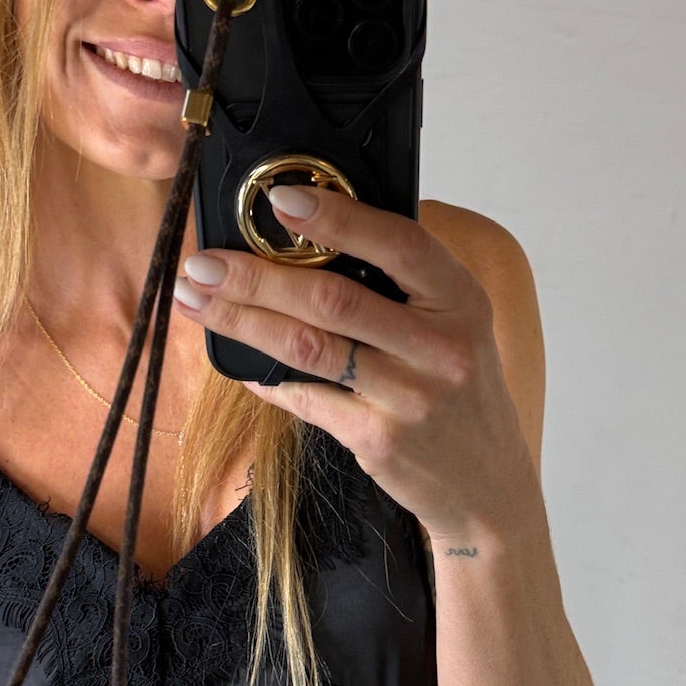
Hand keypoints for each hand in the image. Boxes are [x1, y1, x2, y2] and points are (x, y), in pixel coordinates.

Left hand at [172, 184, 532, 541]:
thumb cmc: (461, 393)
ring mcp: (410, 398)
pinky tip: (240, 362)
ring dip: (243, 320)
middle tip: (205, 264)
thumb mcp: (457, 326)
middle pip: (334, 299)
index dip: (337, 218)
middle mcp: (442, 347)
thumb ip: (404, 284)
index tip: (280, 201)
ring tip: (198, 301)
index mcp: (461, 300)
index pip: (399, 245)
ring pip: (309, 347)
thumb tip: (314, 235)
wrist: (487, 485)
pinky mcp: (378, 439)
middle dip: (256, 276)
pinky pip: (307, 398)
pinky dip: (266, 378)